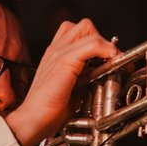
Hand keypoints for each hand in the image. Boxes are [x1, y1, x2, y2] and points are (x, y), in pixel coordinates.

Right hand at [5, 20, 119, 145]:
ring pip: (88, 29)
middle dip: (102, 39)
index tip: (113, 58)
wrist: (32, 120)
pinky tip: (112, 63)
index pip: (79, 33)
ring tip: (114, 61)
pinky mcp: (64, 61)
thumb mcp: (72, 89)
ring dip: (106, 44)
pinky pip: (92, 44)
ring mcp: (58, 53)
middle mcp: (56, 49)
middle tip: (112, 59)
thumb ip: (85, 77)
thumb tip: (105, 73)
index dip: (98, 42)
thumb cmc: (48, 110)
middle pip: (84, 25)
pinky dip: (106, 50)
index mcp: (55, 54)